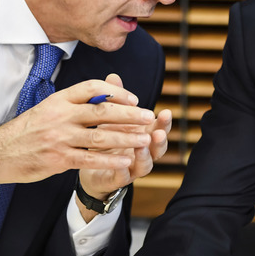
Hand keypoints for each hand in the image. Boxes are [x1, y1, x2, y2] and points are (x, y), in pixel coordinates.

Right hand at [0, 77, 156, 188]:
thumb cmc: (28, 130)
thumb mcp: (49, 108)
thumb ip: (74, 103)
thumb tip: (104, 94)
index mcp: (60, 100)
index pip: (92, 88)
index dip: (116, 92)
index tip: (133, 98)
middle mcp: (61, 116)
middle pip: (102, 111)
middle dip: (129, 114)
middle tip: (149, 116)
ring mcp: (60, 138)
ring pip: (100, 136)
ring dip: (126, 138)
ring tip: (144, 139)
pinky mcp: (58, 159)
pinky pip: (90, 159)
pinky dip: (109, 160)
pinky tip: (125, 161)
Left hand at [76, 74, 171, 220]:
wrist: (88, 166)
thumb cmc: (105, 137)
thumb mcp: (109, 117)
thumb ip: (114, 99)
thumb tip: (113, 76)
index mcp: (142, 135)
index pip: (158, 127)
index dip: (164, 122)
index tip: (166, 112)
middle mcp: (142, 151)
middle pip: (158, 147)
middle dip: (161, 139)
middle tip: (159, 132)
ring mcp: (131, 167)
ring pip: (145, 165)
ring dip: (145, 156)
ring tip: (142, 146)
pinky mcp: (116, 179)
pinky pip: (122, 177)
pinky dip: (123, 171)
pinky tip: (121, 165)